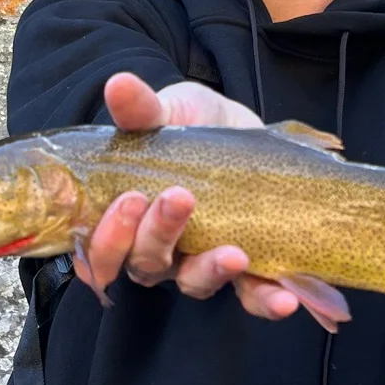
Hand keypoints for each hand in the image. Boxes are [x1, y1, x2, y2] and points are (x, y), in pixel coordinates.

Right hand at [73, 72, 297, 321]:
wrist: (243, 127)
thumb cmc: (191, 125)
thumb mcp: (168, 110)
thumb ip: (141, 109)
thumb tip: (118, 84)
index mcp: (126, 218)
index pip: (100, 251)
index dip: (107, 238)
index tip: (130, 197)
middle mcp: (158, 249)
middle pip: (145, 265)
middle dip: (157, 237)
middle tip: (178, 198)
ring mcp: (200, 260)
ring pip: (193, 283)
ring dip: (210, 271)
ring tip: (233, 252)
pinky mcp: (245, 267)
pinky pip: (250, 296)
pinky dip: (265, 300)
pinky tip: (284, 297)